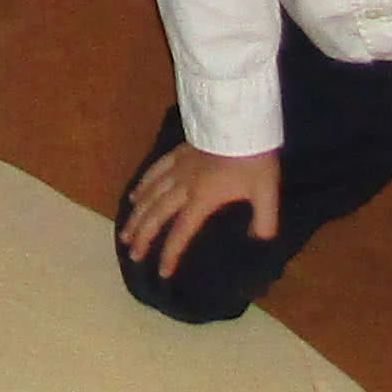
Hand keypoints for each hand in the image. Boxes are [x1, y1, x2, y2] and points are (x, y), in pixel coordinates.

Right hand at [117, 139, 282, 277]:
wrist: (241, 120)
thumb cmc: (253, 157)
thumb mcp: (266, 192)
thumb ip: (265, 221)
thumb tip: (260, 241)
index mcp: (203, 199)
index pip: (181, 232)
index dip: (170, 253)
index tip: (161, 272)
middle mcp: (184, 186)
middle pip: (157, 215)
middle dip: (143, 236)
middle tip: (132, 254)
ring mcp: (178, 167)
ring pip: (150, 195)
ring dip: (136, 215)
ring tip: (125, 232)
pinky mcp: (178, 152)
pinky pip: (154, 171)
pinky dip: (142, 185)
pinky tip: (134, 195)